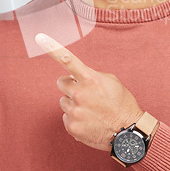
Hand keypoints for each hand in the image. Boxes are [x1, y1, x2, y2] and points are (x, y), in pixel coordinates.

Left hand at [35, 33, 143, 150]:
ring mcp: (75, 111)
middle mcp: (80, 94)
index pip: (68, 60)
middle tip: (84, 93)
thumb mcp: (111, 82)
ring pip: (64, 101)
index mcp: (90, 79)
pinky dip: (75, 119)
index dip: (53, 48)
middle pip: (61, 83)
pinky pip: (66, 117)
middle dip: (70, 86)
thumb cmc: (122, 104)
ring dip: (73, 103)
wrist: (128, 133)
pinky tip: (89, 121)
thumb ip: (91, 75)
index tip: (40, 37)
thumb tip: (76, 77)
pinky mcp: (72, 127)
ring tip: (91, 110)